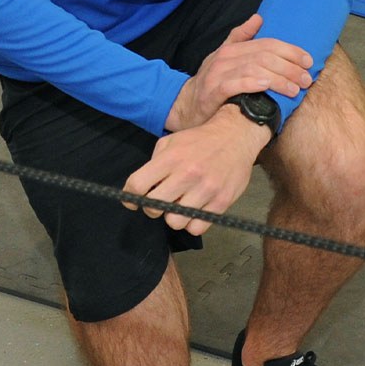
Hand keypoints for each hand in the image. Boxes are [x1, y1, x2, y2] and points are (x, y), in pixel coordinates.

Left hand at [123, 107, 268, 234]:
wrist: (235, 137)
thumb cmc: (198, 140)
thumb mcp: (169, 142)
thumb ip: (154, 164)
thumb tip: (142, 188)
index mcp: (170, 159)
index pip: (138, 185)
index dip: (129, 197)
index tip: (131, 201)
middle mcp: (187, 175)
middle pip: (154, 207)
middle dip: (151, 208)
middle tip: (158, 202)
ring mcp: (206, 190)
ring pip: (174, 221)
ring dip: (172, 217)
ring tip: (178, 207)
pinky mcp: (222, 202)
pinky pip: (197, 228)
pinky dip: (191, 224)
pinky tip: (193, 212)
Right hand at [165, 13, 311, 131]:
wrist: (186, 105)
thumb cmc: (212, 81)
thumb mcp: (224, 56)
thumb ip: (240, 37)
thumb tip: (258, 17)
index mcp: (231, 49)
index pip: (266, 44)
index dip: (290, 50)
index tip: (308, 61)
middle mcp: (224, 58)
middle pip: (263, 56)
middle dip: (289, 67)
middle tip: (306, 80)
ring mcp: (217, 75)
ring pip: (253, 69)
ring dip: (278, 79)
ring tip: (294, 89)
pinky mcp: (212, 92)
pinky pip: (235, 84)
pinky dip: (252, 83)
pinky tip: (266, 86)